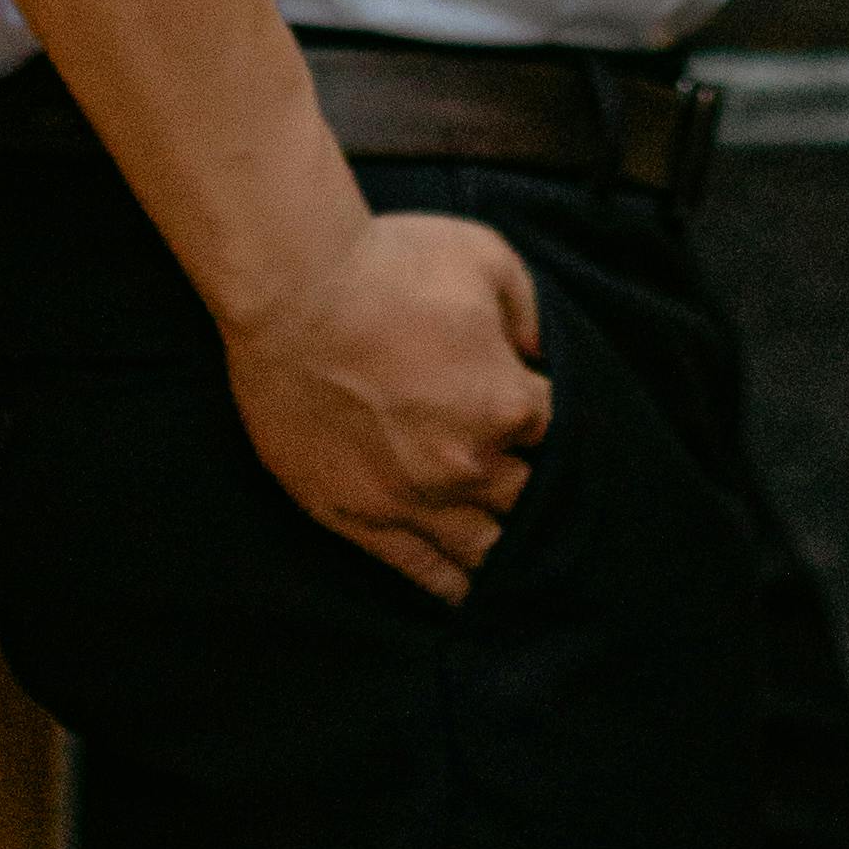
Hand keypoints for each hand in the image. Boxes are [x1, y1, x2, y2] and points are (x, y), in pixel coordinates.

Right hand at [221, 210, 551, 603]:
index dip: (545, 417)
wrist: (293, 293)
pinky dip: (450, 584)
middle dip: (530, 483)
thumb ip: (528, 311)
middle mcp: (468, 463)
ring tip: (512, 554)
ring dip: (501, 546)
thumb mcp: (485, 257)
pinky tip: (466, 592)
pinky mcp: (360, 517)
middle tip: (522, 476)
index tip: (530, 406)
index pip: (555, 430)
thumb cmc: (389, 265)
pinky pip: (419, 569)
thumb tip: (541, 354)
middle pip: (526, 495)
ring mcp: (412, 499)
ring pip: (482, 546)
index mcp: (507, 403)